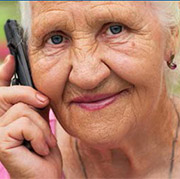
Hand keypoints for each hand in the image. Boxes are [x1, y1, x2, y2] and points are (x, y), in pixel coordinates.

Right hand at [0, 55, 61, 177]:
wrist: (46, 173)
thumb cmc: (43, 147)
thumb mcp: (41, 119)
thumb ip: (35, 102)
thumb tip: (36, 85)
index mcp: (6, 114)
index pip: (1, 88)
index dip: (4, 72)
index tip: (11, 59)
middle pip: (9, 93)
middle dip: (31, 95)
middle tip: (44, 102)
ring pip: (24, 109)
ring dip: (42, 127)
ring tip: (43, 141)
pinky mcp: (0, 141)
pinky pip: (26, 124)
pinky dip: (40, 136)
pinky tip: (39, 149)